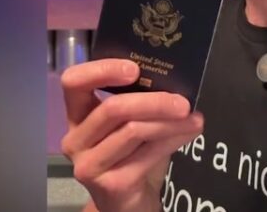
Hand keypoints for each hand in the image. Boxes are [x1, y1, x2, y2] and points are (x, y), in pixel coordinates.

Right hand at [61, 59, 203, 211]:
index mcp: (77, 116)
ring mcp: (88, 164)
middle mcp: (75, 139)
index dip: (101, 70)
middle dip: (153, 101)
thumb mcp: (131, 124)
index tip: (134, 69)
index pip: (73, 83)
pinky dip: (173, 140)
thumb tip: (176, 78)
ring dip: (169, 122)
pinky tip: (190, 132)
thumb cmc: (131, 156)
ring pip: (133, 131)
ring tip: (194, 118)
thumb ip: (140, 101)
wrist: (130, 203)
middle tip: (183, 101)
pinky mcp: (109, 185)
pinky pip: (147, 154)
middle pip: (112, 108)